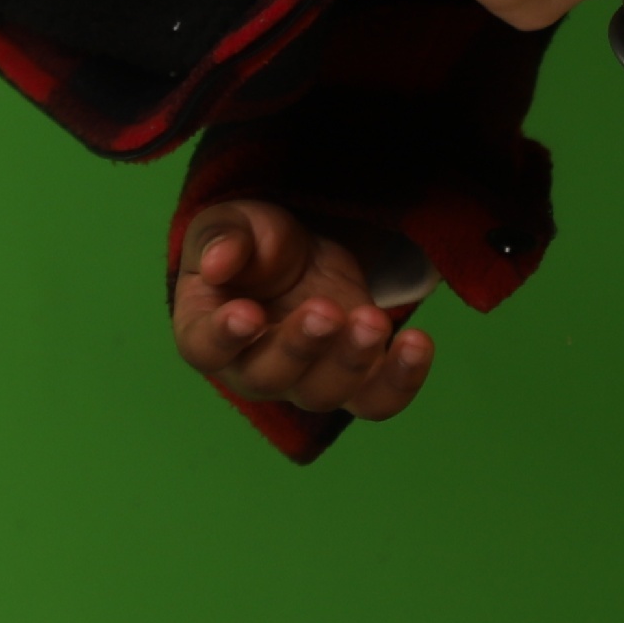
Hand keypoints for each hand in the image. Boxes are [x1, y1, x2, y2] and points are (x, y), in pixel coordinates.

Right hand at [172, 199, 435, 421]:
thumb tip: (216, 265)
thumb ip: (222, 239)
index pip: (206, 348)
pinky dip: (401, 379)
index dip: (225, 337)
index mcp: (206, 331)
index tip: (247, 314)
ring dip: (352, 362)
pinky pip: (376, 399)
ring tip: (373, 320)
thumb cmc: (251, 243)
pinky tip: (418, 343)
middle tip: (326, 310)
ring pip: (325, 394)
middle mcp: (252, 369)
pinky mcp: (354, 380)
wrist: (300, 254)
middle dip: (301, 346)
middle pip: (270, 377)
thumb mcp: (234, 223)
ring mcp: (306, 382)